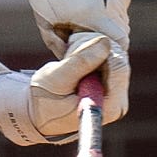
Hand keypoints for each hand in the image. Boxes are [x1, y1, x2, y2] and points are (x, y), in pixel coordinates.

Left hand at [0, 0, 130, 53]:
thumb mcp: (49, 25)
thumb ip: (67, 48)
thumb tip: (80, 65)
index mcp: (93, 15)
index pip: (116, 49)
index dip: (109, 60)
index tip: (99, 65)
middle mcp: (111, 3)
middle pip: (121, 37)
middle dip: (108, 46)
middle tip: (92, 49)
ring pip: (121, 23)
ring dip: (109, 29)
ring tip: (88, 27)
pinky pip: (119, 8)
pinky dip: (110, 14)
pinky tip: (92, 9)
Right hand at [0, 34, 124, 145]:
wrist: (38, 113)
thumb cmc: (43, 101)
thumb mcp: (55, 79)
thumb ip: (79, 62)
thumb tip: (105, 43)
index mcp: (109, 107)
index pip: (118, 66)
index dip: (96, 52)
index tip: (73, 55)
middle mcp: (118, 102)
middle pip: (118, 58)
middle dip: (92, 50)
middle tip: (67, 57)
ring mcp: (116, 94)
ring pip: (112, 55)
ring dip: (89, 51)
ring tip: (68, 63)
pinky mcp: (111, 85)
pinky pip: (108, 57)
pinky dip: (89, 54)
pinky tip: (74, 64)